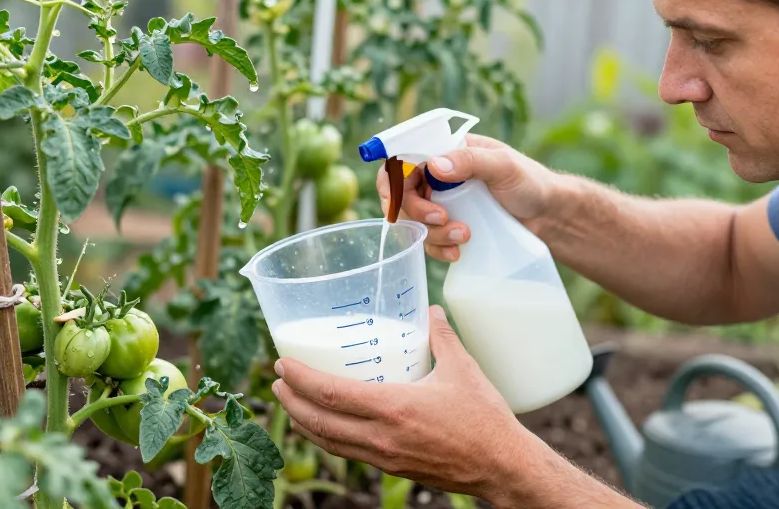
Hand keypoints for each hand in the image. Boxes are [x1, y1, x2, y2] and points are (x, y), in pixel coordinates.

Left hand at [271, 306, 534, 502]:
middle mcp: (381, 436)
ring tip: (290, 403)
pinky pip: (348, 452)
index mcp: (394, 408)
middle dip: (290, 401)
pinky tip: (325, 426)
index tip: (281, 363)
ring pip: (329, 442)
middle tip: (277, 381)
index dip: (300, 379)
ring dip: (303, 422)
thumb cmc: (485, 418)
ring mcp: (384, 456)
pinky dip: (327, 438)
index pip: (331, 395)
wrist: (501, 466)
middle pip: (318, 421)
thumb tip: (429, 309)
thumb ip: (442, 336)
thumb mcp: (463, 369)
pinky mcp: (392, 468)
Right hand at [375, 133, 554, 261]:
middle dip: (416, 210)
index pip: (403, 158)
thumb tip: (434, 165)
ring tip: (463, 236)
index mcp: (446, 150)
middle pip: (401, 193)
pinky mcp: (448, 226)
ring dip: (431, 233)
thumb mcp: (503, 166)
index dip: (392, 178)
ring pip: (413, 220)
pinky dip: (437, 248)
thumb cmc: (530, 182)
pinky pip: (428, 240)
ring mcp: (441, 202)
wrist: (548, 216)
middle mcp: (437, 175)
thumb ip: (470, 161)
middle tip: (441, 219)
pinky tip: (457, 253)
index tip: (396, 199)